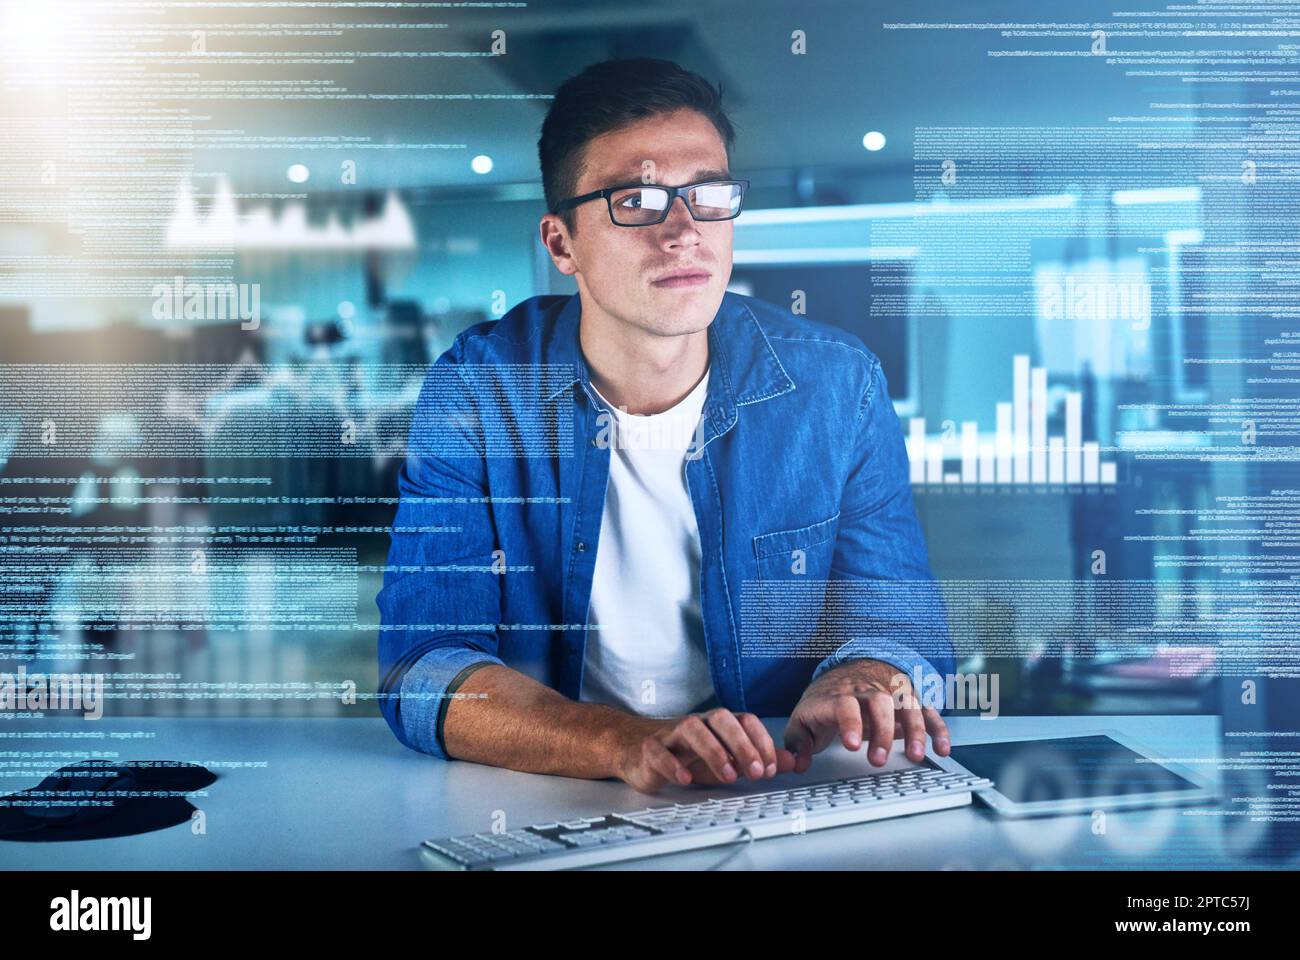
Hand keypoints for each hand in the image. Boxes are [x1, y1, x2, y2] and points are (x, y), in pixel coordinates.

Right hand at [616, 708, 798, 793]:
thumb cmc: (685, 753)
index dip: (760, 742)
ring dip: (714, 751)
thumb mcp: (726, 758)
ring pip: (692, 729)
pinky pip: (659, 750)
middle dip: (742, 744)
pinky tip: (685, 779)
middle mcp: (698, 722)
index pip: (745, 720)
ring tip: (728, 775)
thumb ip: (757, 759)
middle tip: (756, 772)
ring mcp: (672, 733)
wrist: (637, 749)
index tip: (769, 768)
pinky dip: (673, 764)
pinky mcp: (650, 748)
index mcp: (718, 723)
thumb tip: (791, 761)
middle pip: (722, 719)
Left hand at [783, 659, 950, 773]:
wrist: (845, 673)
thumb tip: (797, 763)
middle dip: (882, 731)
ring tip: (914, 756)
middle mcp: (867, 691)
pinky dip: (937, 729)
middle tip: (878, 759)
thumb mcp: (803, 720)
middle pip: (878, 703)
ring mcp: (890, 694)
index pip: (844, 703)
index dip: (850, 721)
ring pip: (906, 705)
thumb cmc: (825, 702)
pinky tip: (942, 748)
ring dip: (913, 730)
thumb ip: (798, 743)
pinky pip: (927, 712)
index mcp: (838, 696)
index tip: (851, 744)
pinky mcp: (908, 701)